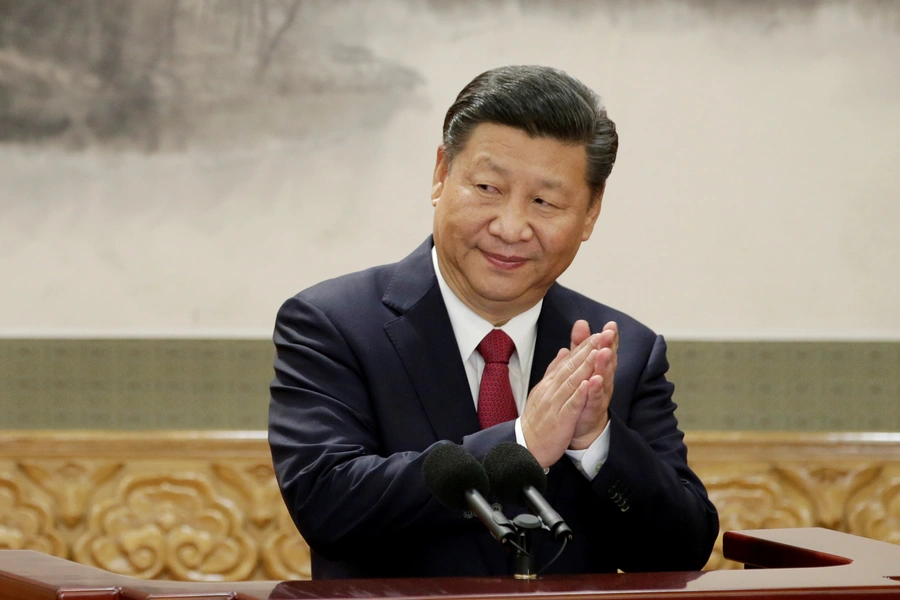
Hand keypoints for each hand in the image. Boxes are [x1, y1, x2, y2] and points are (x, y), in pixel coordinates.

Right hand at [520, 331, 604, 467]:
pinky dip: (580, 393)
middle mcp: (551, 390)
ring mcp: (555, 404)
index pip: (568, 361)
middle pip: (571, 367)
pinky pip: (571, 405)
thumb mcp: (543, 390)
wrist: (525, 445)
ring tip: (598, 352)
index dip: (583, 347)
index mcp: (550, 383)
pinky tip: (588, 383)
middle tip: (603, 335)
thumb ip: (554, 371)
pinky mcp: (560, 420)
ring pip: (572, 382)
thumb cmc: (537, 420)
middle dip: (588, 350)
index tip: (598, 333)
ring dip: (586, 366)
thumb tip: (563, 351)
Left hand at [569, 321, 617, 449]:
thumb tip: (581, 323)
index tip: (611, 324)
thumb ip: (580, 345)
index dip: (609, 338)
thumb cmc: (584, 393)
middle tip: (609, 333)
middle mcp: (604, 380)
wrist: (582, 425)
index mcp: (599, 368)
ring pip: (604, 378)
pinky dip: (594, 390)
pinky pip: (594, 399)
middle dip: (609, 346)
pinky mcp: (593, 409)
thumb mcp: (581, 365)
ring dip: (604, 365)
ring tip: (604, 352)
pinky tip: (594, 380)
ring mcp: (600, 395)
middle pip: (608, 361)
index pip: (605, 349)